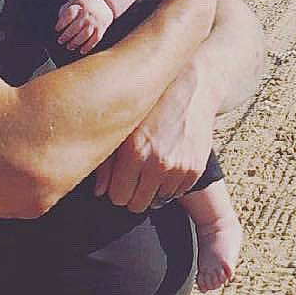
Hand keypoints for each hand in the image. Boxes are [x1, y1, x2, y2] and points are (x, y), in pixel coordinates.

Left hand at [56, 0, 114, 53]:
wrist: (105, 1)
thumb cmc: (86, 2)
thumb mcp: (75, 0)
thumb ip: (66, 8)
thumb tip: (59, 21)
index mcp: (80, 5)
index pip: (69, 15)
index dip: (61, 23)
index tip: (57, 29)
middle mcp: (88, 14)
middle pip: (75, 28)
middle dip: (66, 36)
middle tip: (61, 41)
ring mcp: (95, 22)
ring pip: (84, 35)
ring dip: (75, 43)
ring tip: (69, 47)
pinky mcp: (101, 28)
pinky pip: (95, 40)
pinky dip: (88, 46)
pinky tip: (82, 50)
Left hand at [93, 63, 215, 210]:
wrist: (192, 90)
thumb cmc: (153, 104)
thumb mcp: (123, 126)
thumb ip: (106, 160)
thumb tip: (99, 192)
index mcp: (135, 151)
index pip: (118, 196)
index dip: (116, 189)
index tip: (119, 180)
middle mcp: (159, 162)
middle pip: (137, 204)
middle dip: (132, 193)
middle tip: (134, 176)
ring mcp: (180, 167)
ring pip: (158, 200)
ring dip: (153, 188)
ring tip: (152, 166)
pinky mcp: (196, 169)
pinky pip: (177, 193)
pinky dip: (171, 184)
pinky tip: (168, 164)